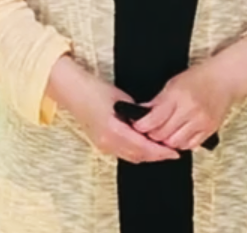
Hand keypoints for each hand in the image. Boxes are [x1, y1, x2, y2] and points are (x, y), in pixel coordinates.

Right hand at [46, 56, 180, 163]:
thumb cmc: (94, 89)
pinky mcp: (100, 143)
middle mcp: (108, 143)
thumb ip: (137, 113)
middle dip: (156, 155)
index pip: (144, 147)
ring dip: (146, 154)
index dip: (161, 152)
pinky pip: (122, 153)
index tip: (175, 152)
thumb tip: (152, 121)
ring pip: (131, 157)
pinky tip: (143, 143)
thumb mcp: (121, 98)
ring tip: (161, 147)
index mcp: (114, 131)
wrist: (72, 90)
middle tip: (172, 150)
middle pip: (139, 156)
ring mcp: (103, 145)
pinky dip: (135, 151)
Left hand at [131, 58, 236, 151]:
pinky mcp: (209, 130)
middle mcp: (189, 110)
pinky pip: (189, 146)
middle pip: (162, 133)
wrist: (224, 79)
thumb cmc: (199, 77)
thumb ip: (158, 100)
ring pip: (175, 143)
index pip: (154, 118)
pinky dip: (180, 144)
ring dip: (165, 141)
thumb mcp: (173, 83)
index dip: (141, 125)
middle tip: (147, 131)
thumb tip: (142, 112)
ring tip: (162, 134)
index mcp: (177, 95)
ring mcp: (200, 122)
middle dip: (151, 134)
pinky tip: (177, 136)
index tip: (137, 126)